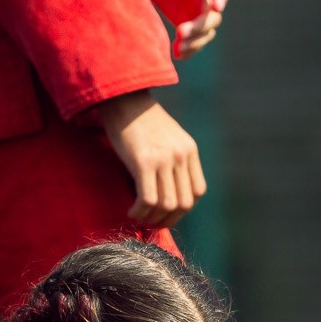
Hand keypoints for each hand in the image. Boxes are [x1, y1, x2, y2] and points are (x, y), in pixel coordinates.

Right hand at [95, 91, 204, 227]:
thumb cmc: (140, 120)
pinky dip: (140, 212)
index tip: (166, 212)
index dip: (182, 208)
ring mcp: (164, 159)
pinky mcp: (144, 162)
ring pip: (167, 205)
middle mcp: (181, 155)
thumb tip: (168, 191)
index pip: (198, 191)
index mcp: (189, 150)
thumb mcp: (168, 137)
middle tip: (151, 222)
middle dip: (168, 219)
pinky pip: (148, 199)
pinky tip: (131, 211)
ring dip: (152, 219)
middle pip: (184, 203)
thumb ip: (173, 159)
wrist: (122, 99)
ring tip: (139, 217)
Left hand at [135, 0, 228, 59]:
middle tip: (180, 33)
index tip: (218, 8)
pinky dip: (188, 49)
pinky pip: (194, 39)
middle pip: (212, 16)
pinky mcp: (186, 21)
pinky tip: (177, 55)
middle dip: (200, 27)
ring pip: (206, 32)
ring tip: (178, 49)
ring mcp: (196, 9)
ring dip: (195, 43)